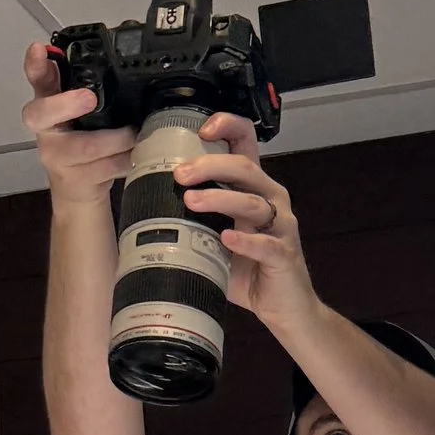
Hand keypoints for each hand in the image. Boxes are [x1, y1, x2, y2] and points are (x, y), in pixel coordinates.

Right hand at [21, 41, 136, 206]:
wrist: (78, 191)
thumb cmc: (82, 147)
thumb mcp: (85, 114)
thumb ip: (92, 90)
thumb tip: (124, 65)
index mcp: (49, 105)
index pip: (37, 80)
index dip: (35, 65)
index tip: (38, 49)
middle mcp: (46, 130)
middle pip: (41, 114)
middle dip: (65, 104)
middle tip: (88, 98)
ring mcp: (56, 157)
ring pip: (87, 146)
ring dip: (118, 139)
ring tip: (134, 134)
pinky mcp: (73, 180)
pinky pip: (105, 167)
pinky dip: (125, 160)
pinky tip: (132, 156)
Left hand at [173, 115, 315, 326]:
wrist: (284, 307)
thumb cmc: (250, 271)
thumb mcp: (218, 239)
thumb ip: (196, 220)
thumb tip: (149, 210)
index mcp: (255, 188)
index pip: (246, 144)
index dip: (228, 127)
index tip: (201, 130)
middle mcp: (272, 199)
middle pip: (244, 167)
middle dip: (210, 165)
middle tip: (181, 174)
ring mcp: (281, 226)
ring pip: (253, 202)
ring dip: (220, 198)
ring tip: (191, 201)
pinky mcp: (284, 254)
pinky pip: (265, 243)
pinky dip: (244, 240)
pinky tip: (227, 237)